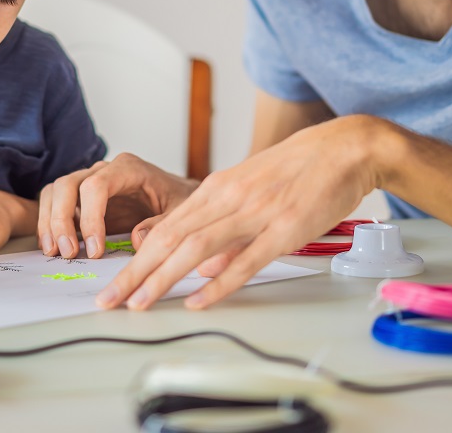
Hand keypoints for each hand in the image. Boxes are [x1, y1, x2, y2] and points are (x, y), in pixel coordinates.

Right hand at [37, 153, 196, 259]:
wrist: (177, 196)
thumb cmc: (179, 201)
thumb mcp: (181, 213)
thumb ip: (162, 224)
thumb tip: (137, 239)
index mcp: (128, 168)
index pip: (96, 186)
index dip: (90, 218)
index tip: (95, 250)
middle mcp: (104, 169)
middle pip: (68, 185)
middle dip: (62, 220)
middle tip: (68, 253)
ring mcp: (88, 180)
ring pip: (55, 191)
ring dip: (50, 222)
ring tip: (55, 253)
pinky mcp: (80, 197)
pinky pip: (54, 203)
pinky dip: (48, 224)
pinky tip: (53, 247)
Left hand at [95, 115, 385, 310]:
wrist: (343, 148)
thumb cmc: (300, 170)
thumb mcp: (250, 192)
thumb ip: (225, 229)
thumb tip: (203, 271)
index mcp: (217, 189)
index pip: (164, 229)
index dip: (135, 260)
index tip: (115, 285)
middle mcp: (228, 198)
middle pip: (169, 239)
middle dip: (134, 273)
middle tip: (108, 300)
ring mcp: (254, 213)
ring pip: (195, 248)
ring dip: (162, 278)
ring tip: (138, 303)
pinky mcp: (283, 228)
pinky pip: (245, 258)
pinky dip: (219, 282)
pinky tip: (198, 300)